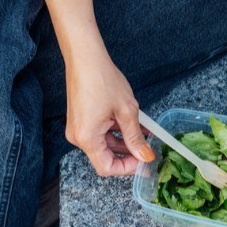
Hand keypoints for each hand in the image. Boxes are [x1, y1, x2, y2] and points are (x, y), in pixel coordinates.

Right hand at [34, 0, 154, 176]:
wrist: (85, 57)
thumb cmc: (102, 80)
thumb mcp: (126, 111)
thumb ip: (136, 138)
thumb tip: (145, 156)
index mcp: (87, 138)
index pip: (107, 168)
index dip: (127, 168)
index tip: (144, 162)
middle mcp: (78, 137)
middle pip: (105, 158)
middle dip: (128, 155)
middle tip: (148, 150)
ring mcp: (78, 128)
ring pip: (104, 145)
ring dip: (124, 143)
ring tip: (145, 136)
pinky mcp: (81, 120)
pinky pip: (100, 134)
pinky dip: (117, 133)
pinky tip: (134, 127)